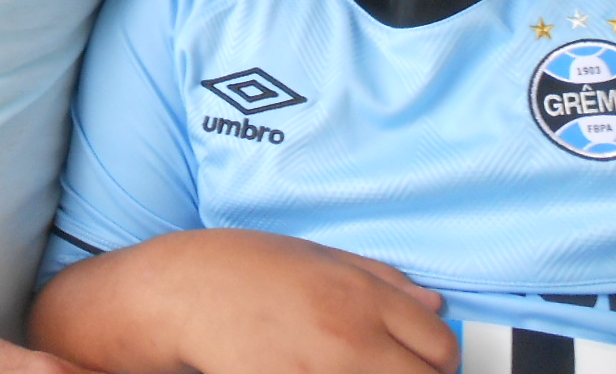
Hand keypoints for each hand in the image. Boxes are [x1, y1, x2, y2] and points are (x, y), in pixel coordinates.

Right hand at [31, 228, 458, 373]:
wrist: (177, 292)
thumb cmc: (239, 267)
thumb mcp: (312, 254)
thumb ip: (378, 277)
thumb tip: (432, 300)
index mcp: (359, 294)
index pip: (438, 343)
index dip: (435, 358)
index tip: (418, 361)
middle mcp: (352, 336)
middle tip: (386, 370)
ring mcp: (323, 372)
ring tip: (350, 371)